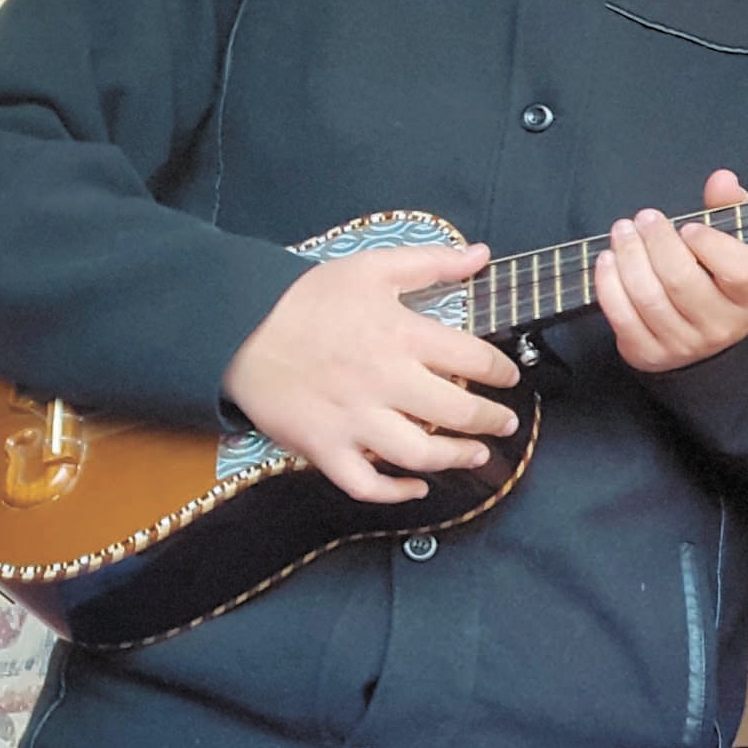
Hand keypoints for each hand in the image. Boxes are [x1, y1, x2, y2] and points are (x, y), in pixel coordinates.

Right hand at [222, 243, 523, 504]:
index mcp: (401, 336)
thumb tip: (482, 254)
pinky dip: (395, 493)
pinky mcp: (323, 447)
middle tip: (505, 424)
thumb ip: (431, 261)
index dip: (500, 372)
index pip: (472, 360)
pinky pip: (364, 483)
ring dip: (457, 458)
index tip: (509, 378)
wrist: (237, 328)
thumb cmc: (306, 298)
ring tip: (478, 455)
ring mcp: (353, 420)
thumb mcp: (371, 267)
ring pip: (420, 454)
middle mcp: (384, 382)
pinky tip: (418, 489)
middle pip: (456, 412)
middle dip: (491, 421)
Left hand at [596, 169, 747, 371]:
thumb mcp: (735, 245)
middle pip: (682, 281)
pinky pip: (623, 318)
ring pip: (648, 298)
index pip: (739, 271)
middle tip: (644, 219)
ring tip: (622, 232)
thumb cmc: (720, 281)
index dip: (711, 244)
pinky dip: (608, 286)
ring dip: (628, 257)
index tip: (689, 226)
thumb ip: (728, 208)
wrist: (712, 340)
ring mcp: (685, 345)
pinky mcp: (650, 355)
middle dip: (656, 242)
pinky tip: (607, 260)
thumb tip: (721, 179)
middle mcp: (721, 326)